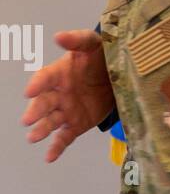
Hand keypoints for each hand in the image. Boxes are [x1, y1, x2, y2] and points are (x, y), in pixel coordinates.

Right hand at [21, 30, 113, 161]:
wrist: (117, 77)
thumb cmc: (100, 58)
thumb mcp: (93, 44)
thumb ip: (77, 40)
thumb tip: (59, 36)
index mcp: (59, 74)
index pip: (45, 78)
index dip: (37, 84)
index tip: (30, 91)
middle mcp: (58, 94)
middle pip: (44, 103)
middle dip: (35, 111)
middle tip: (28, 120)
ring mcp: (66, 111)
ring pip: (51, 122)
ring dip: (41, 130)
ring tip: (33, 138)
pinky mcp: (76, 125)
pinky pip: (65, 137)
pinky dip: (57, 147)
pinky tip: (49, 158)